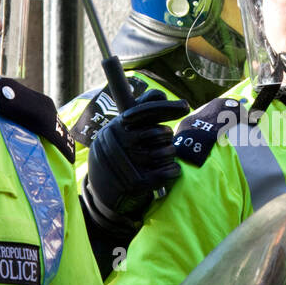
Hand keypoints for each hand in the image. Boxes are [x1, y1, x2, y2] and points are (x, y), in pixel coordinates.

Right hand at [83, 89, 188, 228]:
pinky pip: (169, 171)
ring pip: (168, 151)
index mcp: (118, 125)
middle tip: (160, 143)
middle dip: (167, 138)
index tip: (184, 106)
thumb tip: (161, 94)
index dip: (169, 107)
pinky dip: (173, 170)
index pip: (148, 109)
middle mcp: (122, 140)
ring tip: (160, 158)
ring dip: (169, 155)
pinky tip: (170, 170)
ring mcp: (129, 161)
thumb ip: (140, 110)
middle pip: (163, 132)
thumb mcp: (120, 128)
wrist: (100, 189)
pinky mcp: (138, 182)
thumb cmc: (117, 152)